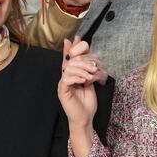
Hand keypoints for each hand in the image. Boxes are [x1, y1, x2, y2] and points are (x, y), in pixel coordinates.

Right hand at [59, 38, 101, 156]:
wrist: (85, 119)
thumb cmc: (87, 103)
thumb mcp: (90, 83)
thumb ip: (88, 71)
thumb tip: (90, 58)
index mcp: (71, 75)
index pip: (69, 58)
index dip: (72, 47)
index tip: (77, 38)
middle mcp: (65, 78)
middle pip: (70, 61)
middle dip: (83, 61)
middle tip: (94, 67)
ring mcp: (62, 85)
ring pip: (68, 68)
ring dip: (82, 69)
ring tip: (90, 76)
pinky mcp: (62, 92)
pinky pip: (66, 79)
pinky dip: (77, 77)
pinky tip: (84, 81)